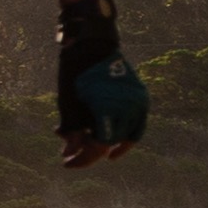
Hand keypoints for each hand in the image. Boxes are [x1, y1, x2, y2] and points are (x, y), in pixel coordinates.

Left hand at [56, 0, 144, 166]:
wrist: (92, 44)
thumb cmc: (74, 72)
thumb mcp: (67, 102)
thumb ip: (71, 129)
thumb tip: (69, 154)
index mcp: (109, 108)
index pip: (99, 145)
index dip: (83, 158)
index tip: (66, 162)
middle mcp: (129, 106)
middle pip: (113, 142)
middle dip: (90, 152)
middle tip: (72, 156)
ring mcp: (138, 101)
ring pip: (130, 135)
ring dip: (111, 145)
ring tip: (94, 153)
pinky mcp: (141, 96)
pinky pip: (137, 123)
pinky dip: (125, 133)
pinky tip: (112, 141)